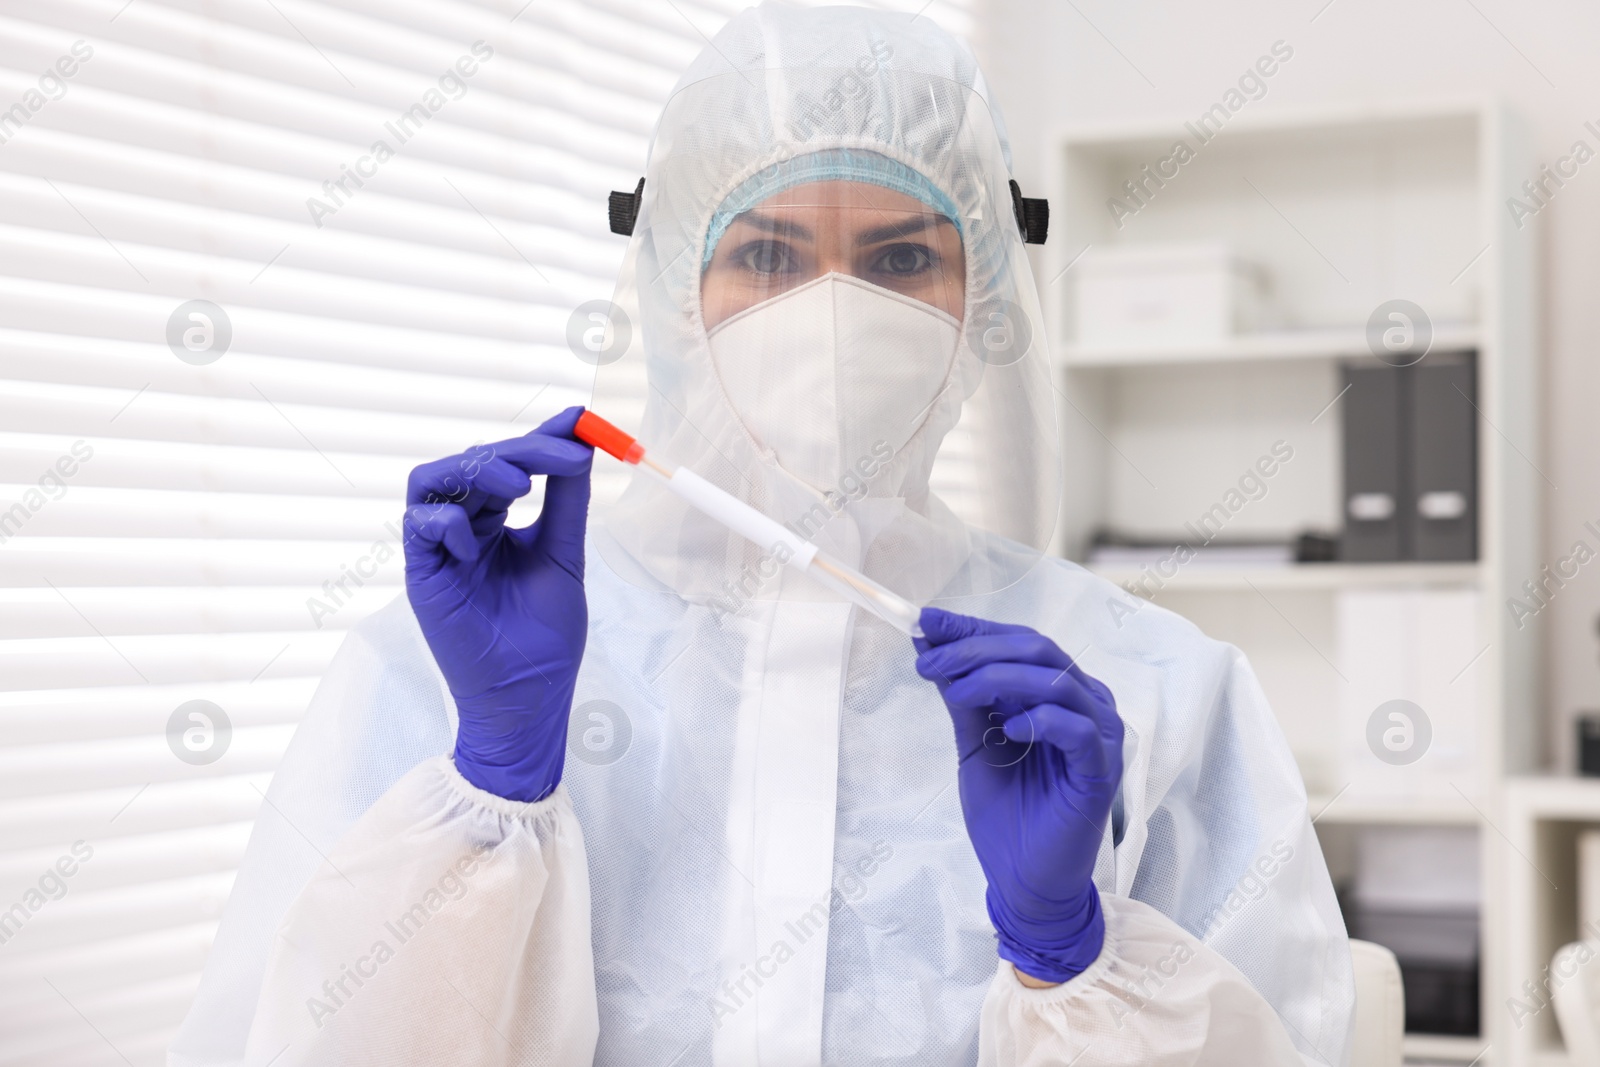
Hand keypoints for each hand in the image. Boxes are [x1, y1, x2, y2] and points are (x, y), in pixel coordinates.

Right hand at [403, 407, 592, 802]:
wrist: (529, 696)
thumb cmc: (545, 636)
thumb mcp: (564, 555)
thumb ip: (568, 502)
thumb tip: (582, 445)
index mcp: (496, 523)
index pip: (510, 462)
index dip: (540, 436)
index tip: (578, 417)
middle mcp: (464, 528)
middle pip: (475, 461)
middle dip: (523, 449)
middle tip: (567, 455)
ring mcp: (440, 550)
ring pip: (435, 479)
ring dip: (478, 469)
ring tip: (520, 484)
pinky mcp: (421, 574)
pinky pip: (417, 524)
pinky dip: (448, 521)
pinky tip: (479, 544)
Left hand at [913, 608, 1123, 983]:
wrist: (1023, 880)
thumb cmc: (1007, 815)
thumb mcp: (973, 745)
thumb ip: (964, 699)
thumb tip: (933, 648)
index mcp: (1056, 694)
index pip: (1018, 642)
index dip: (972, 629)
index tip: (925, 622)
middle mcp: (1084, 705)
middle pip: (1037, 649)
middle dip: (977, 648)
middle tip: (931, 659)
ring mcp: (1098, 736)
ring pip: (1055, 680)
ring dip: (999, 676)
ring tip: (957, 692)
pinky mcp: (1101, 771)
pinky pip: (1076, 729)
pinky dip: (1040, 720)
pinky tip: (1007, 731)